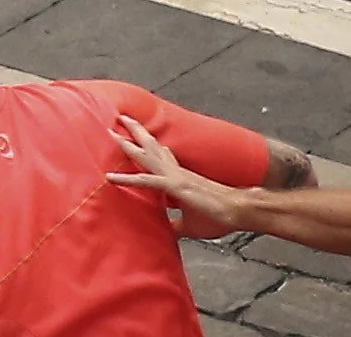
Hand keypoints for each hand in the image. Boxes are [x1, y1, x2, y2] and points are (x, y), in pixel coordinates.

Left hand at [109, 116, 246, 235]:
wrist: (240, 211)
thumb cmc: (220, 216)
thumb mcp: (191, 223)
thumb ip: (176, 224)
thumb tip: (167, 231)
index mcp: (181, 177)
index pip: (162, 156)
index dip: (149, 146)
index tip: (137, 136)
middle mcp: (176, 172)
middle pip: (152, 147)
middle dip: (136, 133)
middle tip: (120, 118)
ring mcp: (175, 177)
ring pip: (146, 155)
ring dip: (128, 144)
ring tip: (111, 131)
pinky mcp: (175, 186)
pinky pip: (146, 181)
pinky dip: (127, 179)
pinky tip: (110, 178)